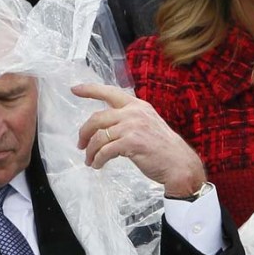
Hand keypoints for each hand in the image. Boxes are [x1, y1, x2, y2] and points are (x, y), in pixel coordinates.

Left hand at [72, 83, 206, 197]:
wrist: (178, 163)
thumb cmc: (162, 149)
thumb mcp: (146, 125)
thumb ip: (128, 122)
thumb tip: (106, 129)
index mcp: (137, 105)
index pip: (110, 92)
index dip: (90, 90)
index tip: (75, 89)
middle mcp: (133, 112)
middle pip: (97, 118)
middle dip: (84, 133)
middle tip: (80, 145)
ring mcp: (132, 126)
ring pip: (98, 137)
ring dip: (90, 151)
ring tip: (90, 161)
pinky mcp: (131, 142)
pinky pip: (105, 151)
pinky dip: (98, 160)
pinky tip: (98, 165)